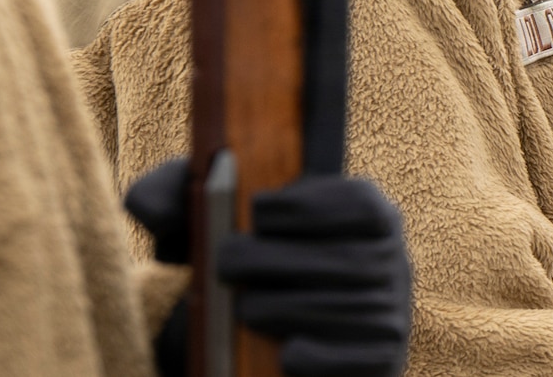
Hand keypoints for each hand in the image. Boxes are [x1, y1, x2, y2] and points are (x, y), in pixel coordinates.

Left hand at [125, 159, 412, 376]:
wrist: (264, 339)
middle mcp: (393, 259)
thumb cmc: (245, 266)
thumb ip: (178, 194)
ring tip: (246, 309)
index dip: (309, 205)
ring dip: (285, 309)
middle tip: (228, 263)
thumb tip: (158, 206)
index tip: (257, 211)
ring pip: (345, 309)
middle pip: (347, 258)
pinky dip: (316, 355)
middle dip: (280, 259)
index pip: (357, 201)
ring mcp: (394, 311)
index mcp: (370, 213)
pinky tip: (285, 351)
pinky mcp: (385, 358)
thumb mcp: (213, 222)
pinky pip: (356, 358)